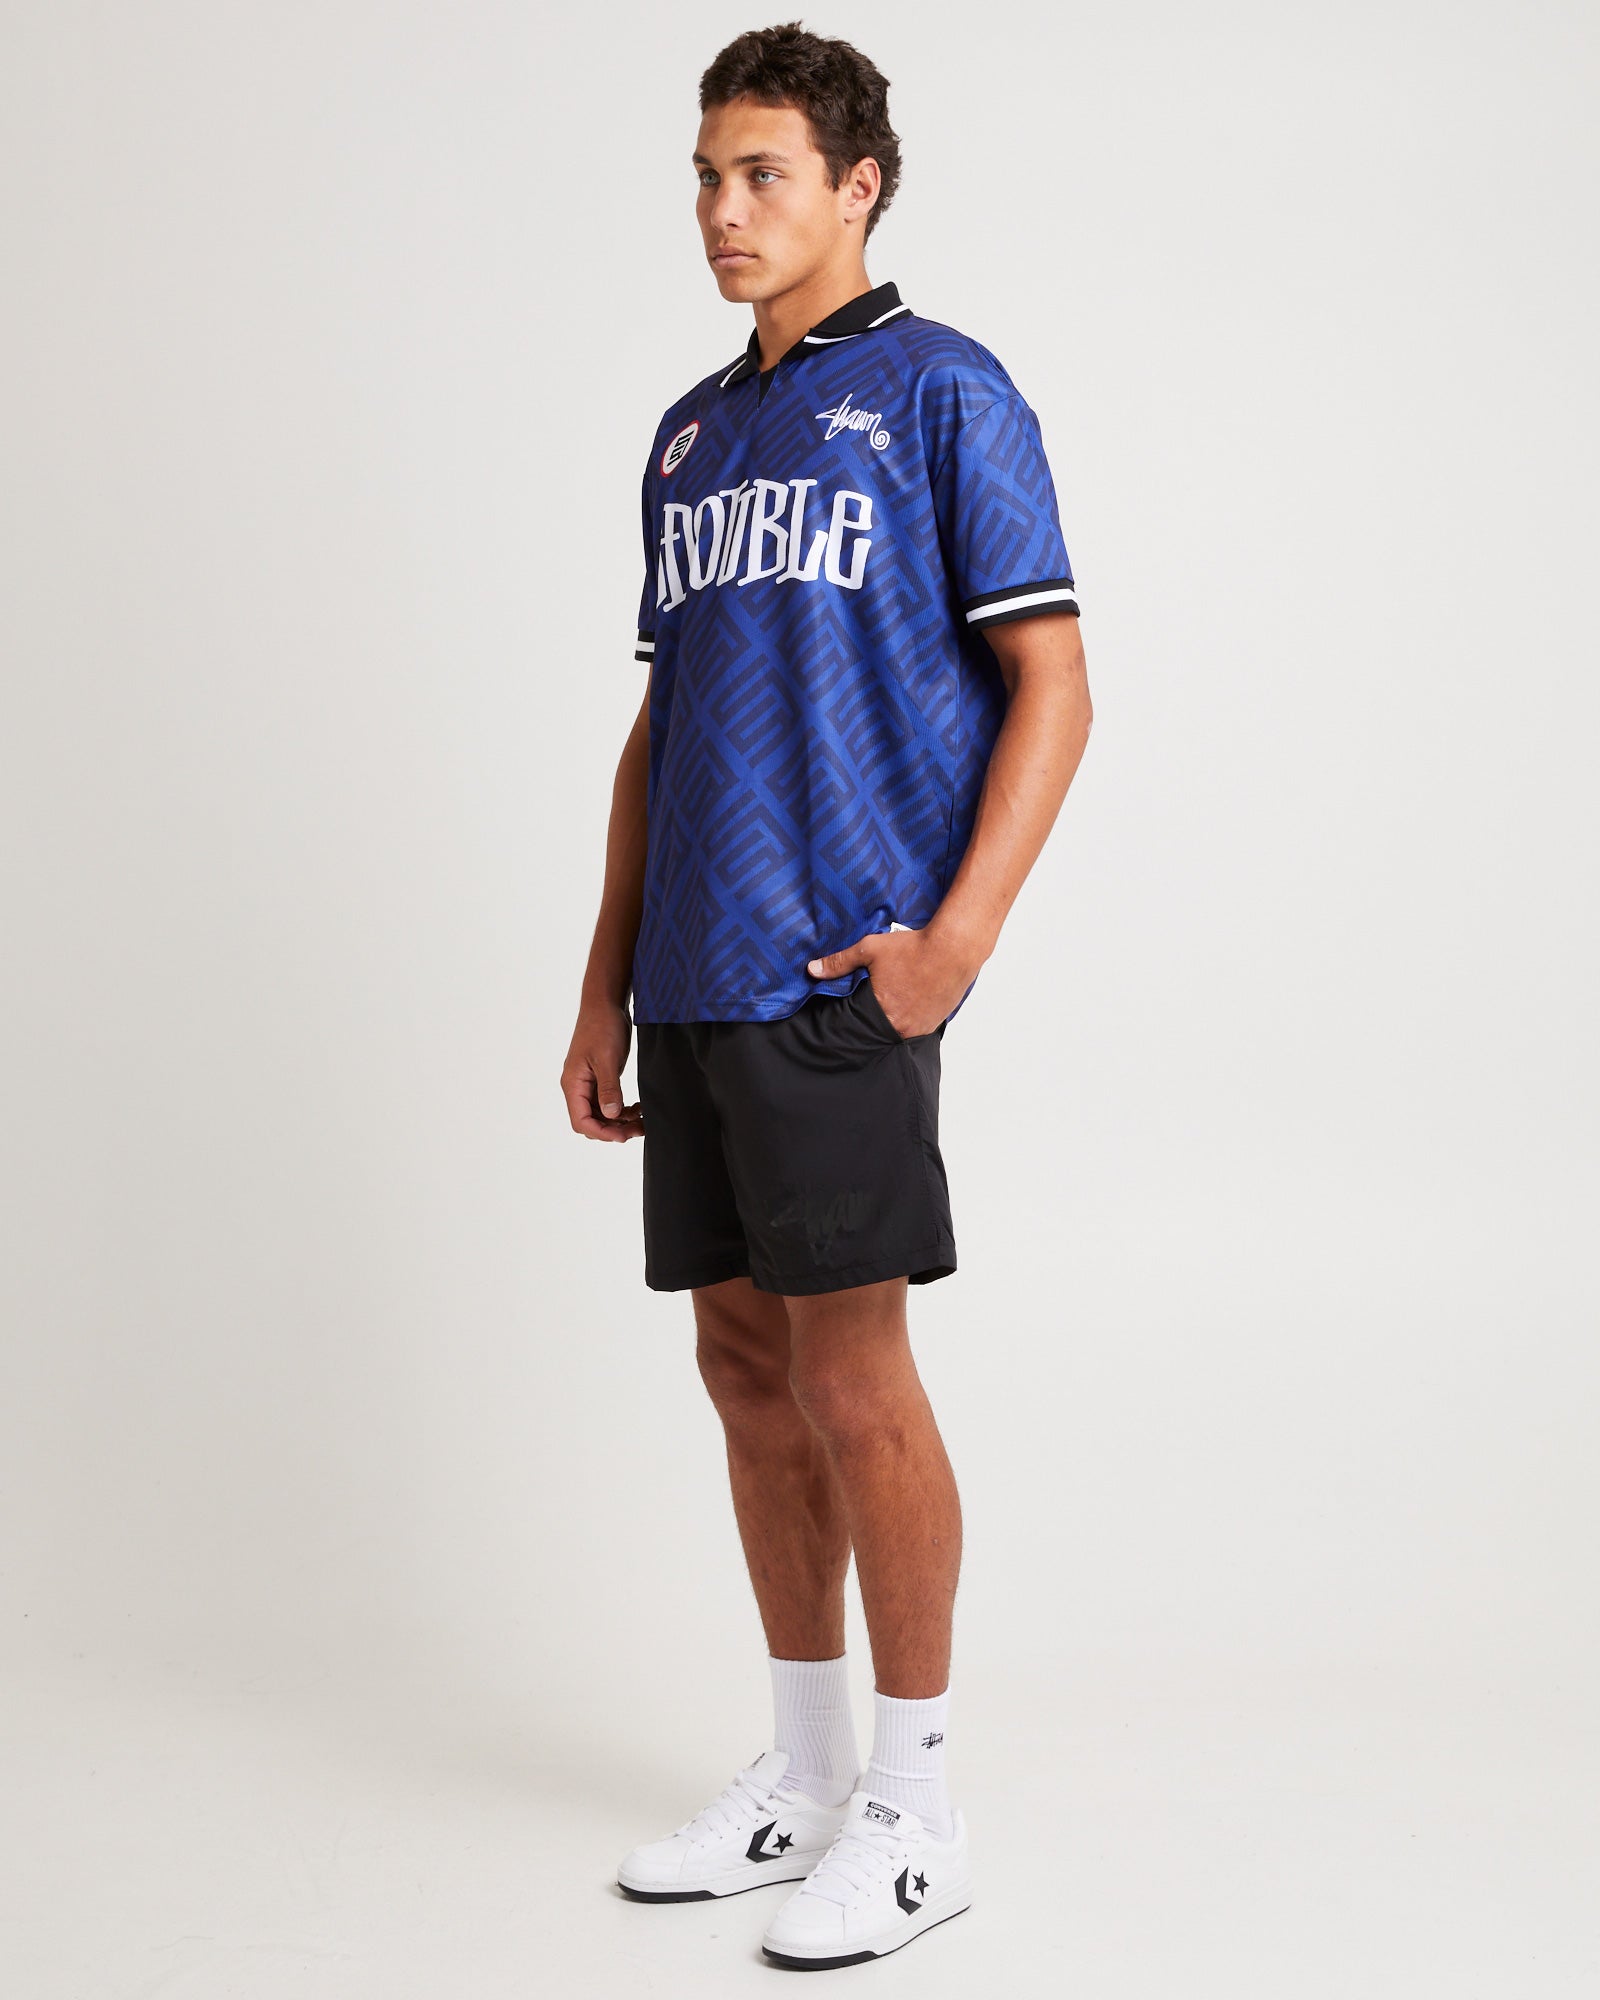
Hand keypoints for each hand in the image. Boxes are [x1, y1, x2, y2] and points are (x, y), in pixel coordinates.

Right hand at [561, 998, 644, 1140]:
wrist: (605, 1004)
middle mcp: (577, 1087)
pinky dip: (622, 1110)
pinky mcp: (600, 1078)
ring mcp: (588, 1083)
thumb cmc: (602, 1026)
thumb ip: (609, 1088)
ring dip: (620, 1122)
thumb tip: (612, 1115)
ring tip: (642, 1121)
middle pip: (591, 1121)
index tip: (623, 1136)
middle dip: (613, 1130)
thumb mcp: (607, 1059)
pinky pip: (608, 1103)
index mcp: (573, 1083)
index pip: (581, 1121)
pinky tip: (637, 1108)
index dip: (602, 1133)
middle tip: (638, 1130)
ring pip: (601, 1114)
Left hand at [805, 923, 982, 1038]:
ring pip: (897, 1031)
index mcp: (882, 1013)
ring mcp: (920, 1028)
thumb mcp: (870, 949)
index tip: (847, 1014)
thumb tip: (812, 970)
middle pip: (877, 1031)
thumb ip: (839, 962)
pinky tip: (906, 1004)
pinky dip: (908, 1019)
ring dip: (891, 1021)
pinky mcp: (935, 1023)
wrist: (955, 948)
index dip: (852, 1020)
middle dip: (871, 1021)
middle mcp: (901, 1028)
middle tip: (869, 1007)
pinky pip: (915, 1028)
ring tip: (889, 1005)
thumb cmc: (913, 948)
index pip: (857, 1027)